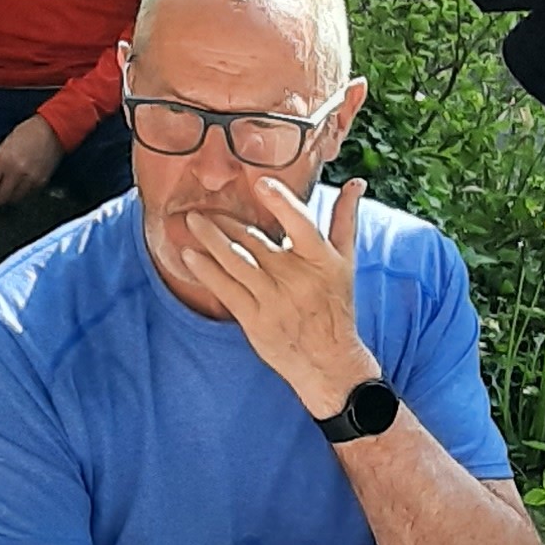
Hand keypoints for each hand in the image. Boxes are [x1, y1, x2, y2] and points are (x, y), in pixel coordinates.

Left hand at [0, 114, 63, 207]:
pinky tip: (19, 187)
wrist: (53, 130)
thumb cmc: (28, 133)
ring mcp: (30, 179)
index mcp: (3, 160)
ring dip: (7, 198)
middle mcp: (16, 172)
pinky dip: (21, 194)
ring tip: (6, 192)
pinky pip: (27, 197)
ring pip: (13, 201)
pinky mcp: (41, 183)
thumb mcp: (4, 146)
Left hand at [182, 173, 382, 416]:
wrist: (329, 361)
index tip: (261, 183)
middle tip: (203, 205)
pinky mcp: (255, 320)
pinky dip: (205, 271)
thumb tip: (355, 183)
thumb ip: (345, 219)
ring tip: (191, 221)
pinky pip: (225, 290)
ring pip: (236, 261)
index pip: (301, 224)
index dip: (281, 202)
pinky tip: (188, 255)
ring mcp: (274, 300)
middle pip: (255, 241)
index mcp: (321, 259)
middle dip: (225, 221)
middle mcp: (297, 278)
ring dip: (209, 239)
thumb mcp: (346, 262)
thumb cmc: (335, 305)